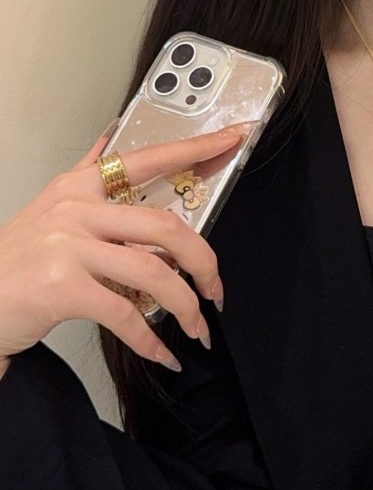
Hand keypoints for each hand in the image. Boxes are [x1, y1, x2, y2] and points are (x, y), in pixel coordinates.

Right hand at [0, 122, 253, 374]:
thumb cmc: (14, 259)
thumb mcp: (48, 206)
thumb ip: (85, 171)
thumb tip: (112, 134)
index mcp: (81, 186)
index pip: (148, 158)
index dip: (196, 147)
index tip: (234, 137)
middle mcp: (77, 209)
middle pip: (165, 226)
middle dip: (204, 260)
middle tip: (218, 289)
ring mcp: (69, 247)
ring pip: (154, 272)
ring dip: (185, 306)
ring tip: (198, 329)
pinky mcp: (62, 288)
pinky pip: (125, 314)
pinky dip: (151, 341)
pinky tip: (165, 355)